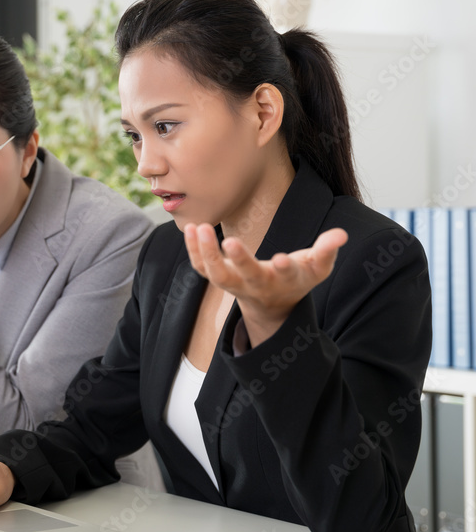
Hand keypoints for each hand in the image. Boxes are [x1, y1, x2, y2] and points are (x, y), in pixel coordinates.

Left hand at [184, 223, 347, 345]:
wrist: (273, 303)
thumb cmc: (297, 278)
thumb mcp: (317, 267)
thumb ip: (327, 251)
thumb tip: (341, 234)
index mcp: (283, 281)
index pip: (285, 275)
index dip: (285, 268)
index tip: (282, 258)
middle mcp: (257, 285)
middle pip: (245, 277)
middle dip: (239, 261)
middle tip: (229, 241)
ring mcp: (235, 284)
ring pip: (216, 275)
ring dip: (206, 253)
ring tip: (200, 228)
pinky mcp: (219, 278)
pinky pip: (201, 268)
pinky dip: (194, 252)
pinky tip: (190, 229)